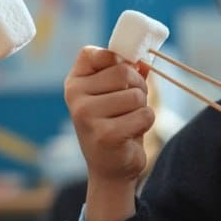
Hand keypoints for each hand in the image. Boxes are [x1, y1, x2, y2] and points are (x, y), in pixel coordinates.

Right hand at [63, 46, 154, 220]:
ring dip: (142, 108)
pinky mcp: (105, 134)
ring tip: (128, 121)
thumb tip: (145, 61)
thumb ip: (128, 73)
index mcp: (75, 82)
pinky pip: (144, 115)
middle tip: (130, 105)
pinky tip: (130, 134)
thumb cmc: (115, 124)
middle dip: (138, 87)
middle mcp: (75, 96)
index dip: (117, 61)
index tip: (120, 79)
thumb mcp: (117, 94)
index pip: (95, 53)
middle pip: (124, 72)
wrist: (110, 167)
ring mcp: (87, 115)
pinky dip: (145, 123)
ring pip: (136, 95)